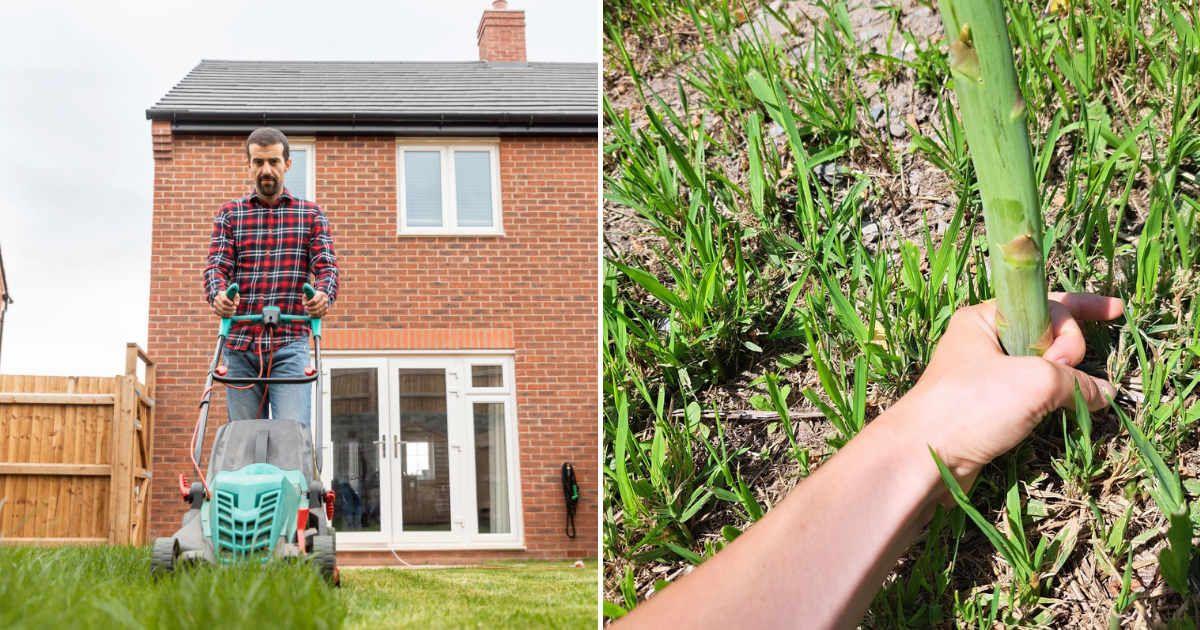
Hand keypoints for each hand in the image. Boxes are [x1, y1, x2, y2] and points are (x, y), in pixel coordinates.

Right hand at [213, 291, 239, 317]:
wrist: (225, 298)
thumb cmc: (231, 296)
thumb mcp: (235, 295)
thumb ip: (236, 298)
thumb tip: (236, 304)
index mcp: (221, 294)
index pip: (224, 299)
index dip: (228, 302)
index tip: (232, 303)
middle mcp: (216, 299)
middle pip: (223, 306)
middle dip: (230, 309)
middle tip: (235, 308)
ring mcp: (214, 304)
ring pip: (221, 311)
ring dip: (228, 313)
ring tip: (233, 312)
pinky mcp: (214, 309)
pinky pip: (218, 314)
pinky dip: (224, 315)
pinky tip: (229, 315)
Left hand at [305, 289, 329, 317]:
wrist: (318, 298)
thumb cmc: (311, 296)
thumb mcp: (307, 295)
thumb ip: (305, 299)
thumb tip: (304, 304)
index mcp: (321, 294)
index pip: (314, 301)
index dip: (309, 304)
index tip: (305, 305)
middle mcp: (325, 299)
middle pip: (317, 306)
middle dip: (310, 309)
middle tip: (305, 309)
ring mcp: (326, 305)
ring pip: (319, 311)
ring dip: (312, 313)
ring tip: (308, 312)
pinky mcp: (326, 310)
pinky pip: (321, 315)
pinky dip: (315, 316)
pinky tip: (311, 315)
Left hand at [900, 292, 1121, 487]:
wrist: (924, 456)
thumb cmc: (972, 405)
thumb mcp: (1035, 381)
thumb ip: (1077, 380)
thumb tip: (1104, 393)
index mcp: (982, 319)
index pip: (1043, 302)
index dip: (1081, 307)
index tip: (1117, 311)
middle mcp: (982, 342)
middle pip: (1046, 335)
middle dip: (1068, 350)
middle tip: (1061, 370)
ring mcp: (984, 376)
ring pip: (1042, 368)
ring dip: (1063, 379)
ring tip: (1066, 398)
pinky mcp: (988, 408)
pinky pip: (1032, 395)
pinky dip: (1053, 400)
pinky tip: (1069, 411)